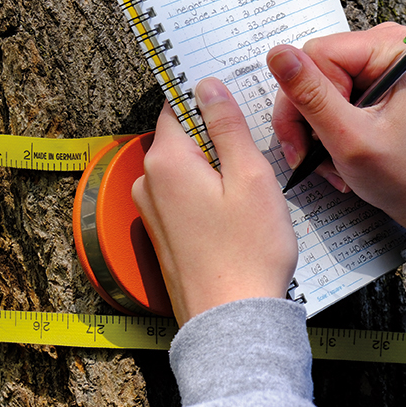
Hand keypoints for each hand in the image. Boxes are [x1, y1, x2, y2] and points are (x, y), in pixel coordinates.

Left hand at [132, 81, 297, 325]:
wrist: (231, 321)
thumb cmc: (247, 252)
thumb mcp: (250, 177)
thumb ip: (227, 125)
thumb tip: (207, 85)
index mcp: (166, 161)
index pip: (179, 103)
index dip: (209, 95)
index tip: (237, 96)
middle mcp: (148, 183)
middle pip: (183, 136)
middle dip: (217, 134)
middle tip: (257, 144)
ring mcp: (152, 212)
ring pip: (187, 168)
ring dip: (217, 166)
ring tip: (254, 182)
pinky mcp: (164, 235)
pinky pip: (186, 196)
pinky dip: (210, 193)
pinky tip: (239, 210)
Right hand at [269, 22, 405, 239]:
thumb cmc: (405, 174)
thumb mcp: (350, 139)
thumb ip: (311, 96)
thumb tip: (277, 54)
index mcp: (389, 48)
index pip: (315, 53)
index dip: (310, 97)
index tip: (326, 134)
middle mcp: (382, 48)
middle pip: (309, 68)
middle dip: (304, 118)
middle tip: (309, 156)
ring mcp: (373, 66)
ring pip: (310, 86)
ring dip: (311, 130)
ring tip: (329, 161)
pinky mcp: (365, 84)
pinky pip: (323, 97)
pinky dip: (321, 130)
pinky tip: (335, 154)